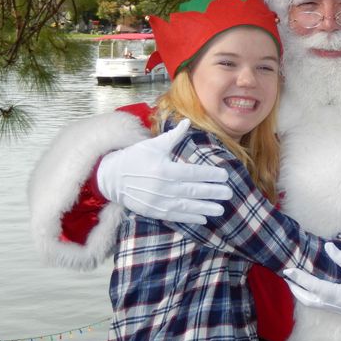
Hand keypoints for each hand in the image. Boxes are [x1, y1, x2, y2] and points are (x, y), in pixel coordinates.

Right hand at [96, 118, 232, 222]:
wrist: (110, 177)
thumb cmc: (134, 157)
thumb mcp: (153, 145)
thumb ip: (173, 136)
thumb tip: (187, 122)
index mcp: (164, 169)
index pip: (193, 173)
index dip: (210, 175)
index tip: (225, 175)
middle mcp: (162, 187)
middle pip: (192, 191)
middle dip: (213, 192)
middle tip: (229, 193)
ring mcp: (157, 201)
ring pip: (186, 206)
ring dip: (205, 208)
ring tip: (221, 209)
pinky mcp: (153, 211)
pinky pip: (175, 216)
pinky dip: (190, 218)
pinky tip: (203, 219)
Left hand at [283, 243, 340, 319]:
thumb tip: (328, 247)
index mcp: (336, 296)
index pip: (311, 286)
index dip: (298, 277)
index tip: (288, 270)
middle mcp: (334, 305)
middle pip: (308, 300)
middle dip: (296, 289)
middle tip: (288, 278)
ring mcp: (339, 309)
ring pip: (315, 304)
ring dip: (304, 294)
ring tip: (297, 284)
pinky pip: (322, 304)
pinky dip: (314, 296)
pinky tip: (315, 289)